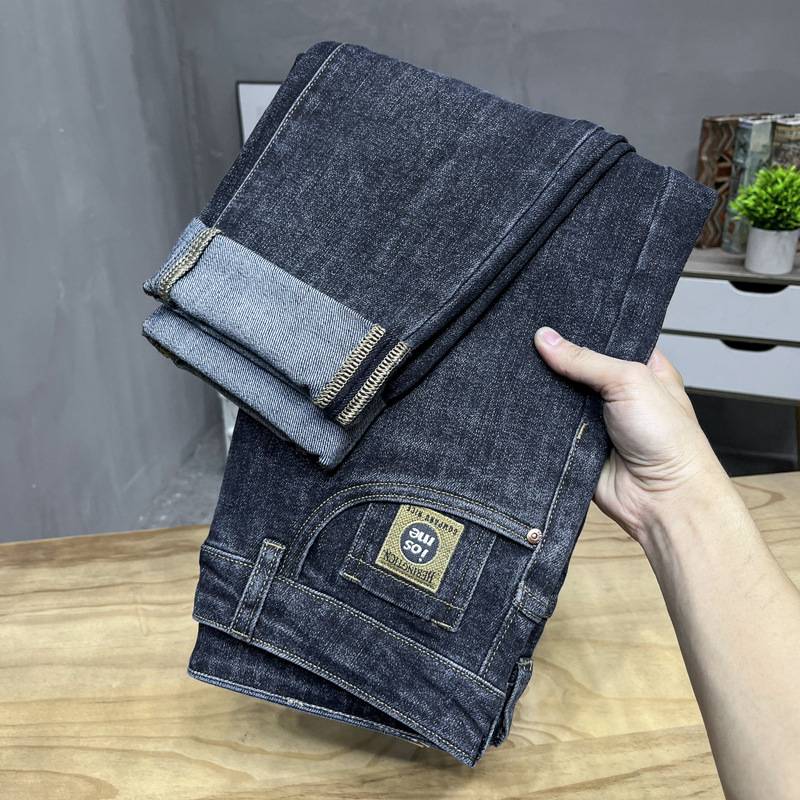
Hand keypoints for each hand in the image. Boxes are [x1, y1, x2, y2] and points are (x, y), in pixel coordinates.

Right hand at [533, 326, 730, 542]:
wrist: (661, 498)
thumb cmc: (669, 441)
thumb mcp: (630, 381)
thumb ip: (586, 359)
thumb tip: (547, 339)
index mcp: (641, 369)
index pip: (604, 340)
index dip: (580, 330)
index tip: (550, 319)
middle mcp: (618, 394)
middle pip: (576, 368)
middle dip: (556, 361)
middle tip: (530, 342)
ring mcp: (596, 420)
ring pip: (559, 398)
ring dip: (546, 393)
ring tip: (521, 371)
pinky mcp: (577, 445)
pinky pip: (549, 428)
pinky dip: (539, 422)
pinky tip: (525, 408)